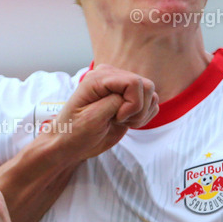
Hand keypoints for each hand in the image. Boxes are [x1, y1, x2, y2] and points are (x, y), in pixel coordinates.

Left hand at [42, 66, 157, 164]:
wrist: (71, 144)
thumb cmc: (74, 131)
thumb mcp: (91, 118)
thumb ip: (113, 103)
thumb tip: (132, 96)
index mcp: (98, 78)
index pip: (134, 82)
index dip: (132, 104)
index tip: (117, 117)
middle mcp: (111, 77)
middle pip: (146, 87)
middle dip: (138, 109)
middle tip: (119, 119)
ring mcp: (121, 88)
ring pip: (151, 94)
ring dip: (141, 113)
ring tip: (121, 121)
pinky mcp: (129, 99)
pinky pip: (151, 102)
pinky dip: (144, 116)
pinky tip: (126, 122)